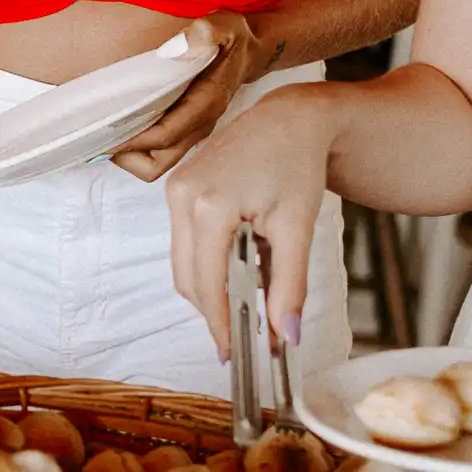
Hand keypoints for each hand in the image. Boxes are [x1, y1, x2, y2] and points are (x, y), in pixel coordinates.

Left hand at [111, 11, 267, 181]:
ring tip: (109, 130)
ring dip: (130, 154)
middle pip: (158, 162)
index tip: (104, 132)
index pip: (165, 136)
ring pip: (157, 162)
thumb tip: (174, 48)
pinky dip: (138, 146)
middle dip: (126, 154)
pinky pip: (158, 151)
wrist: (251, 48)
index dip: (133, 140)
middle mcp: (199, 125)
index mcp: (205, 104)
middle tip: (100, 134)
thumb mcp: (224, 25)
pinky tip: (123, 122)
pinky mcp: (186, 128)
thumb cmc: (233, 37)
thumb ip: (205, 32)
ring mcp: (193, 130)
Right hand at [163, 88, 335, 358]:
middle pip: (186, 277)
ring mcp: (173, 191)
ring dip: (209, 290)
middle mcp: (181, 197)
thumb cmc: (297, 164)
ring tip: (242, 307)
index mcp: (209, 204)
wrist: (289, 119)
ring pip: (181, 264)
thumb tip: (286, 334)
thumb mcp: (298, 227)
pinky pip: (184, 244)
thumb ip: (289, 284)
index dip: (219, 322)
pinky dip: (206, 266)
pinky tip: (234, 273)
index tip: (232, 352)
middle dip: (212, 312)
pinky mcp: (176, 190)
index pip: (206, 281)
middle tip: (241, 339)